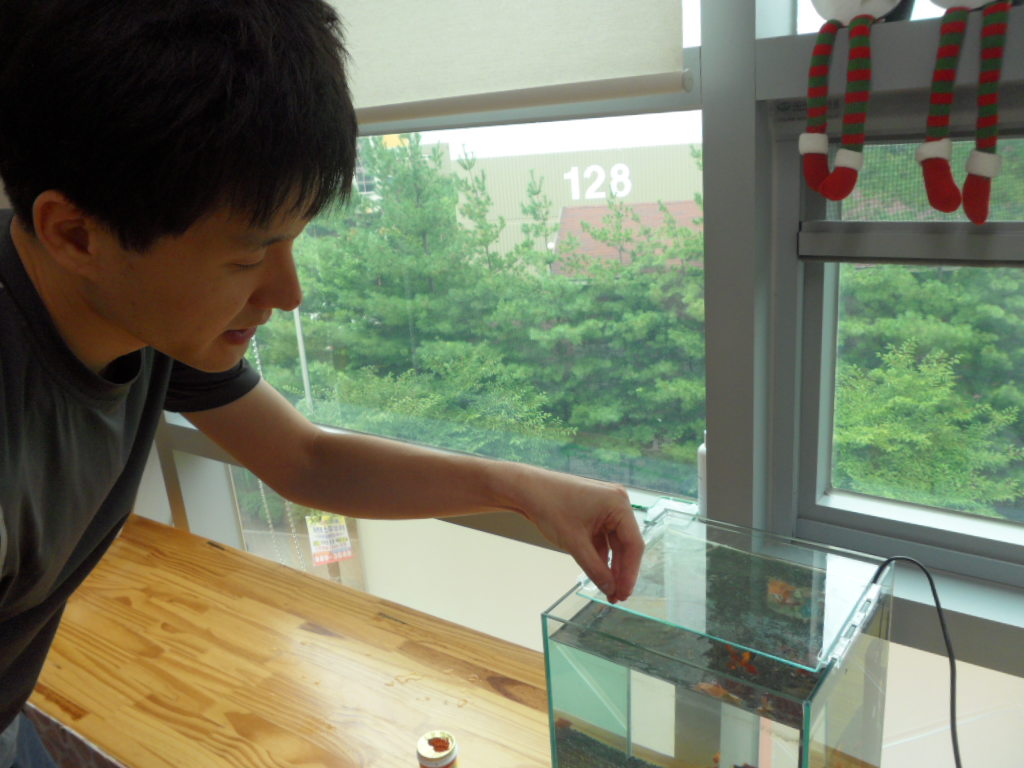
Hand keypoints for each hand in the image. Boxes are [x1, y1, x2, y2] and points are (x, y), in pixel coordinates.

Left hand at [507, 466, 644, 602]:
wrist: (527, 490)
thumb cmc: (550, 508)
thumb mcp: (575, 543)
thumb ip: (595, 569)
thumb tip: (611, 590)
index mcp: (618, 504)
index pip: (633, 544)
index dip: (630, 572)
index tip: (625, 594)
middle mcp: (617, 503)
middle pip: (626, 544)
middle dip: (621, 571)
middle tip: (617, 597)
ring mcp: (607, 507)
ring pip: (615, 543)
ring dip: (612, 566)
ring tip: (609, 591)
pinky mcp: (596, 512)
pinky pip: (604, 538)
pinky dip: (602, 556)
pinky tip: (601, 575)